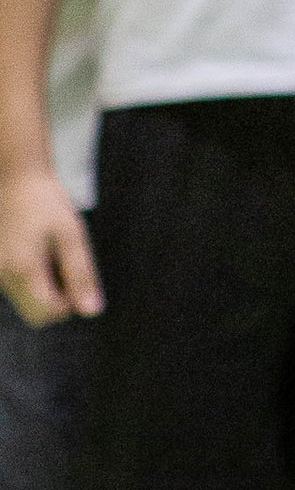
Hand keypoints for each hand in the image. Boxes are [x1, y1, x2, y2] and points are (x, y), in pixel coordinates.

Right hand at [0, 168, 97, 326]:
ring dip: (42, 287)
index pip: (47, 313)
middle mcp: (2, 275)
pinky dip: (29, 277)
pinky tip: (37, 251)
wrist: (13, 176)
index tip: (78, 278)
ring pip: (24, 300)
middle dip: (55, 299)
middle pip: (33, 312)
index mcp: (23, 269)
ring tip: (50, 253)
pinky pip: (14, 285)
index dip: (69, 303)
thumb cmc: (45, 201)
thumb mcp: (71, 235)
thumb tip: (91, 310)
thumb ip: (81, 274)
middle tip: (66, 265)